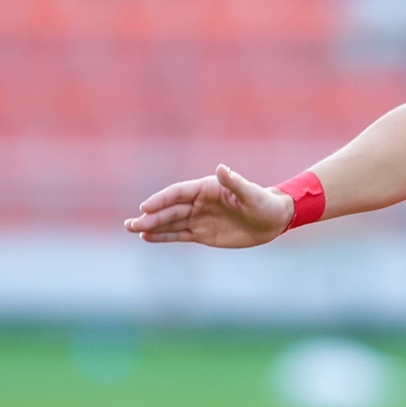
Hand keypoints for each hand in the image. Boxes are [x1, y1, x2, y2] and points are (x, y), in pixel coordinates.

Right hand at [124, 164, 294, 246]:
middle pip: (170, 209)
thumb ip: (234, 182)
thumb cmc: (264, 203)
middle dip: (151, 217)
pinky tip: (147, 238)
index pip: (178, 193)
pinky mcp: (202, 234)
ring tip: (133, 229)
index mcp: (207, 188)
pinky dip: (164, 236)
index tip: (146, 207)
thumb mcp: (251, 194)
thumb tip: (222, 168)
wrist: (273, 220)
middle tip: (132, 224)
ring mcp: (198, 218)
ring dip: (152, 226)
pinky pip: (179, 234)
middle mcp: (199, 202)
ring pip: (170, 222)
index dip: (161, 200)